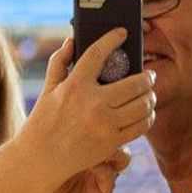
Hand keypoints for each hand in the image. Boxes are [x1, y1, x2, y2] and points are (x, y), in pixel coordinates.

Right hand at [17, 30, 155, 177]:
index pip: (98, 53)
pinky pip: (141, 126)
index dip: (113, 39)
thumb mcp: (47, 90)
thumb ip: (58, 63)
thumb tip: (71, 41)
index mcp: (74, 86)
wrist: (40, 159)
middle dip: (148, 77)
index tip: (122, 33)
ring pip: (142, 104)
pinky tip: (145, 113)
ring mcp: (104, 124)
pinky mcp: (111, 142)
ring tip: (149, 94)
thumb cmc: (43, 122)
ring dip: (151, 97)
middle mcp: (92, 104)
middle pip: (134, 83)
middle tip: (149, 75)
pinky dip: (148, 117)